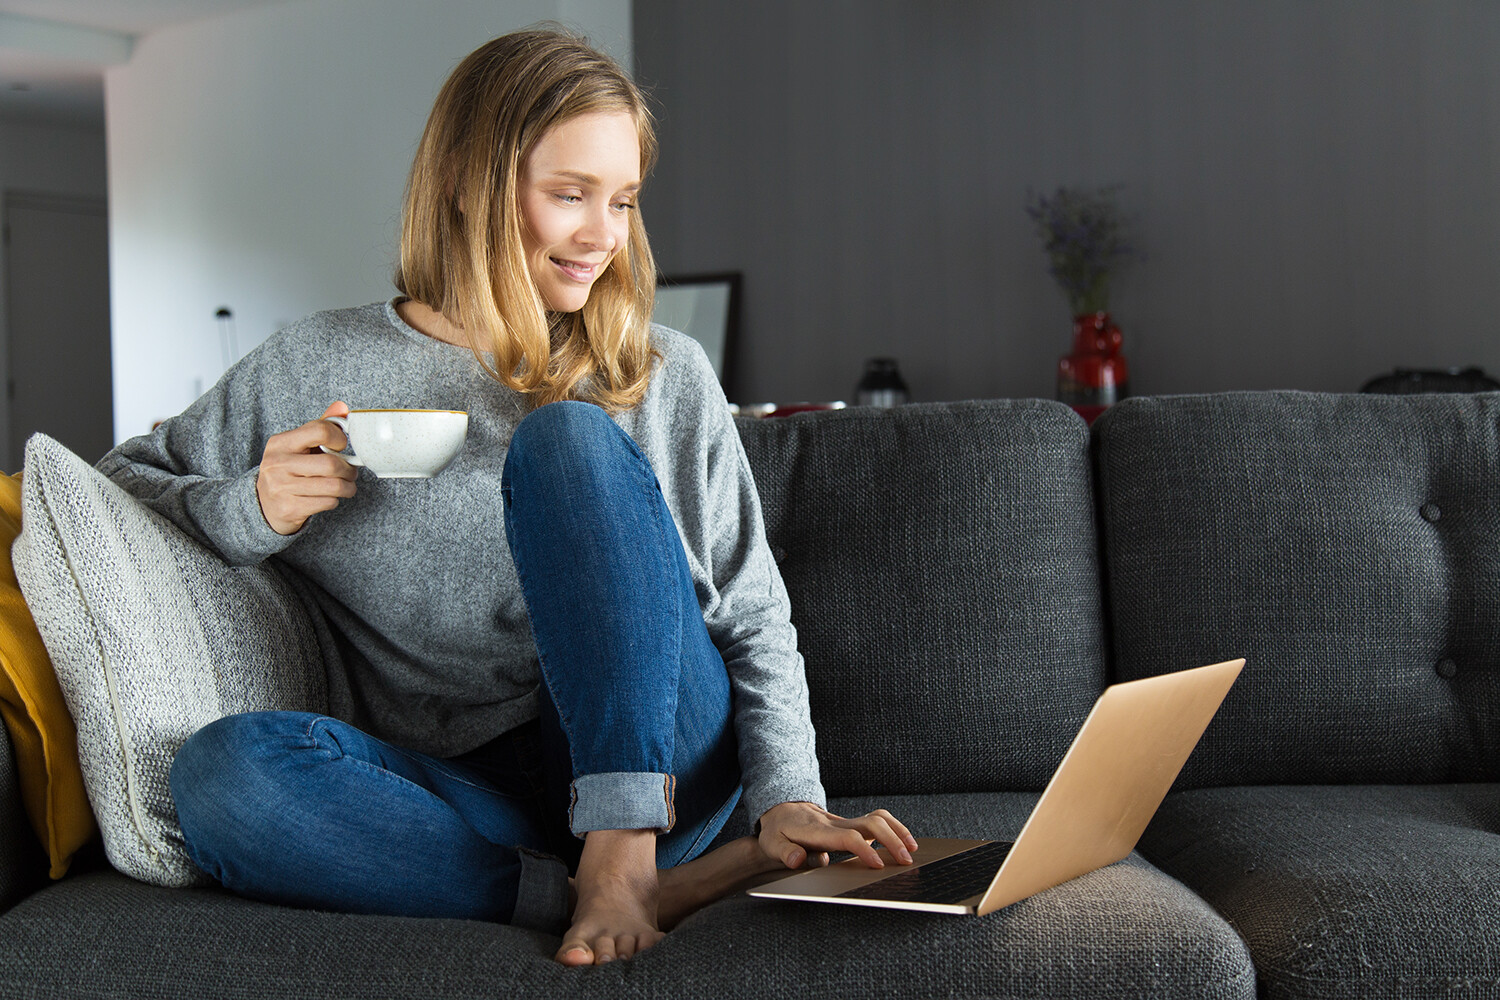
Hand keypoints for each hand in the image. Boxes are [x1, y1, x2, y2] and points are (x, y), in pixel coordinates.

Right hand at [255, 401, 358, 534]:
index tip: (342, 446)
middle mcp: (278, 464)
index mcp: (280, 443)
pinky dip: (335, 500)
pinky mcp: (289, 508)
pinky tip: (329, 496)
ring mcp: (281, 487)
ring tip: (346, 485)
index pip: (319, 431)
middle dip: (349, 470)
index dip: (339, 438)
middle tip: (351, 472)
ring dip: (348, 487)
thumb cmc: (287, 470)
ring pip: (333, 486)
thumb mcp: (297, 445)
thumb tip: (342, 407)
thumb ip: (319, 427)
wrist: (263, 504)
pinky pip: (328, 502)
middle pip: (331, 464)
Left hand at [757, 802, 918, 869]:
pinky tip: (903, 842)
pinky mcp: (850, 824)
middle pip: (870, 823)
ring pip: (877, 818)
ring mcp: (845, 821)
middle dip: (892, 840)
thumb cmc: (778, 831)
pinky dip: (893, 828)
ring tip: (912, 849)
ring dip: (897, 830)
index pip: (847, 838)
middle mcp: (836, 823)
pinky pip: (876, 821)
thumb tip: (798, 860)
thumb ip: (785, 852)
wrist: (781, 811)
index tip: (878, 865)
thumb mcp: (772, 844)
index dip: (864, 850)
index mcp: (819, 832)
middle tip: (906, 861)